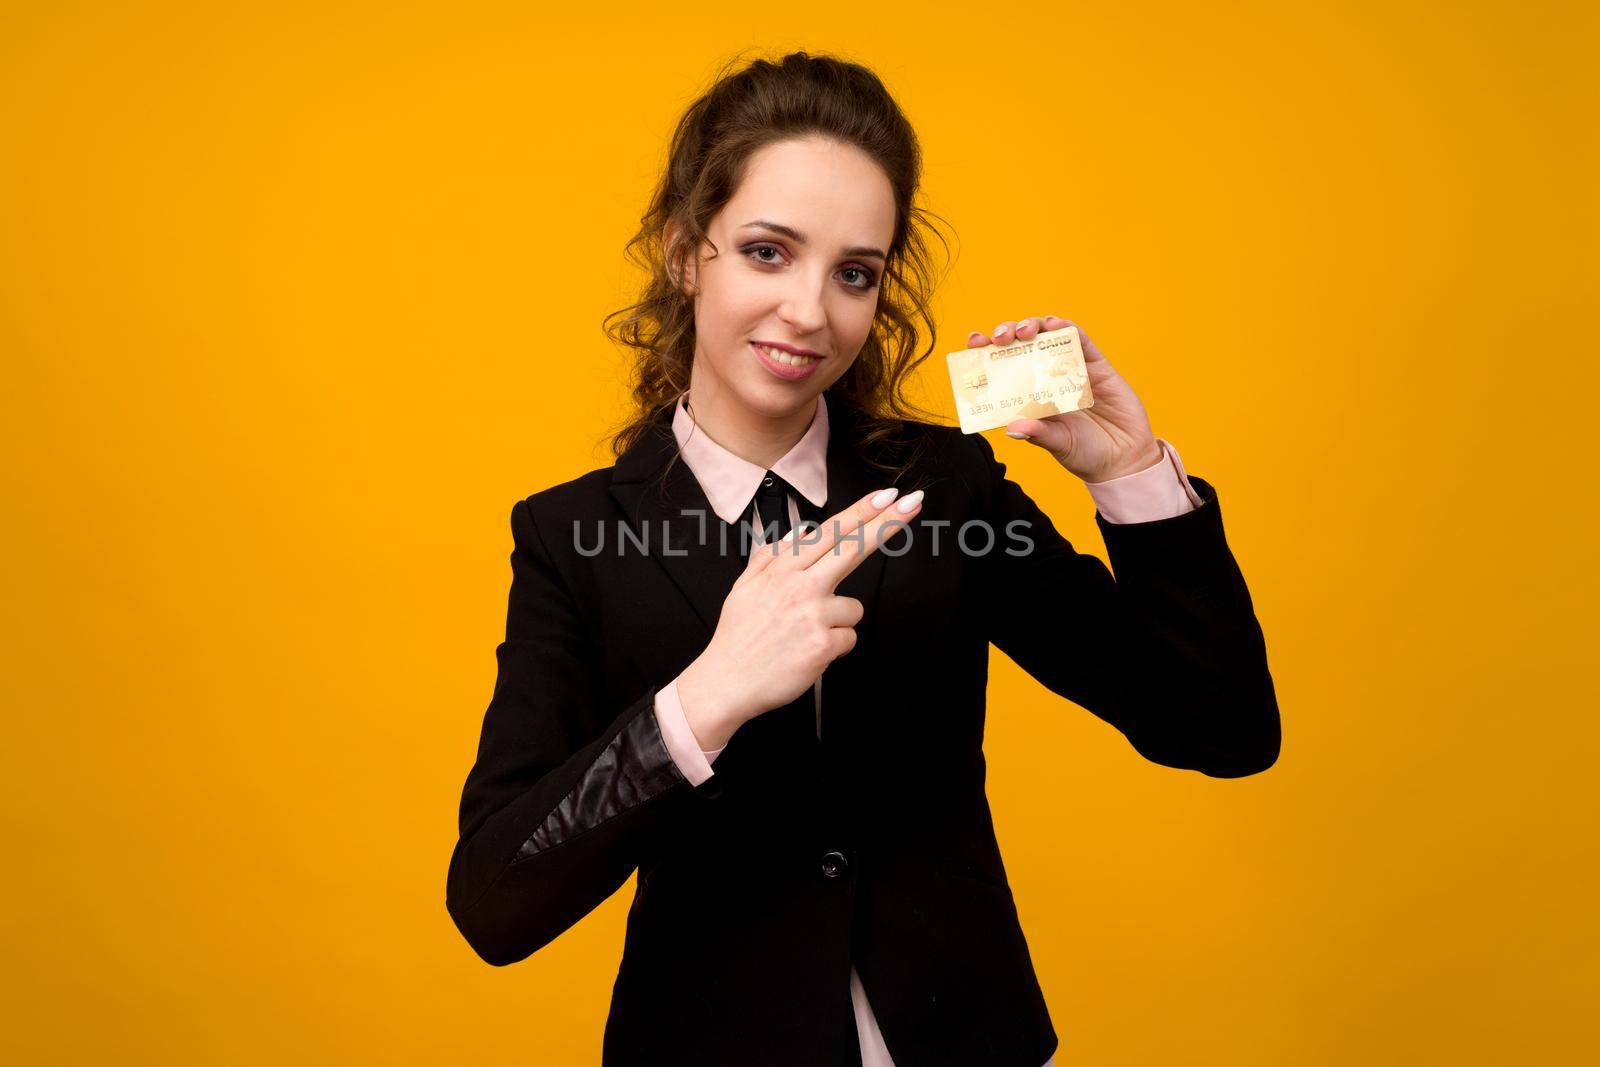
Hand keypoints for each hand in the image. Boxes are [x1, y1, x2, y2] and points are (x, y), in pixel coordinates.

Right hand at [676, 486, 925, 748]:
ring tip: (805, 635)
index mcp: (781, 569)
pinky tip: (808, 652)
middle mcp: (799, 585)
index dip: (862, 512)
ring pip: (853, 606)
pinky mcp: (822, 644)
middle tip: (911, 502)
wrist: (726, 682)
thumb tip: (797, 534)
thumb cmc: (738, 639)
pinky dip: (834, 646)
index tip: (885, 496)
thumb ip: (770, 556)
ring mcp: (812, 614)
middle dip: (886, 523)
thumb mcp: (744, 587)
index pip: (829, 533)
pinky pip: (849, 637)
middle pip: (852, 547)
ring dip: (838, 622)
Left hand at [968, 315, 1162, 481]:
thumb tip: (1011, 427)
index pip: (1003, 368)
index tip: (973, 343)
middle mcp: (1047, 378)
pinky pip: (1081, 340)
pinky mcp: (1097, 366)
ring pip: (1048, 336)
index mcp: (1030, 396)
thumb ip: (1038, 434)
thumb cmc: (1086, 454)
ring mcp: (1072, 369)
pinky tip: (1054, 324)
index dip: (987, 352)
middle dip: (1008, 334)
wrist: (1125, 459)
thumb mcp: (1058, 444)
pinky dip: (1067, 328)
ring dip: (1033, 326)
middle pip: (1022, 346)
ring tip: (1025, 331)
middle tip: (1000, 338)